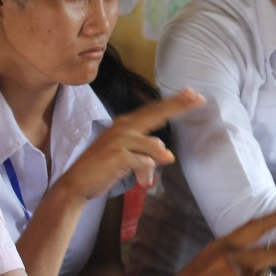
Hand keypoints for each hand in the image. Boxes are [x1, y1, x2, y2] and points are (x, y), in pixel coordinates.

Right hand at [64, 88, 203, 199]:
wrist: (77, 183)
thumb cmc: (103, 169)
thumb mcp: (127, 156)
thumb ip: (146, 152)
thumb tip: (167, 155)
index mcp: (125, 124)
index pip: (153, 110)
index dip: (173, 102)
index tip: (192, 93)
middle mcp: (123, 127)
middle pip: (156, 114)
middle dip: (178, 106)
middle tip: (198, 98)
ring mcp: (119, 139)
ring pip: (154, 147)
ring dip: (154, 164)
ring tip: (145, 179)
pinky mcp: (118, 155)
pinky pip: (145, 164)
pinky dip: (146, 176)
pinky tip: (141, 183)